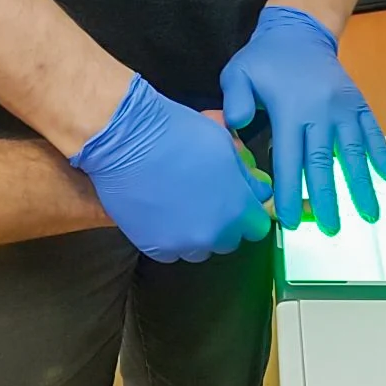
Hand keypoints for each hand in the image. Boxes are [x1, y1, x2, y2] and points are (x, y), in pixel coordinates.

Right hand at [70, 76, 271, 262]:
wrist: (128, 139)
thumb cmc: (179, 133)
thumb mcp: (225, 145)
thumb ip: (244, 177)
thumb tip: (257, 191)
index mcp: (237, 208)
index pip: (257, 227)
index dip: (249, 214)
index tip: (238, 203)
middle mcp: (214, 233)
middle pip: (229, 240)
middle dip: (223, 223)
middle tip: (206, 200)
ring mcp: (183, 244)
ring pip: (200, 249)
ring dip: (196, 233)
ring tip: (180, 206)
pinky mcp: (154, 248)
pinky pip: (171, 252)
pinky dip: (169, 238)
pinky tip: (160, 213)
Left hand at [220, 6, 385, 234]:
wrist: (300, 30)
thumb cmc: (265, 59)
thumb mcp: (238, 73)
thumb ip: (235, 100)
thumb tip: (236, 126)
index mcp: (289, 111)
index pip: (289, 160)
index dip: (290, 192)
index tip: (292, 221)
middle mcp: (320, 113)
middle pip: (324, 163)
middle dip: (328, 199)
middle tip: (333, 230)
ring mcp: (342, 107)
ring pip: (353, 151)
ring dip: (361, 184)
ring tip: (369, 215)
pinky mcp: (357, 102)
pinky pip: (372, 130)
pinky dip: (381, 153)